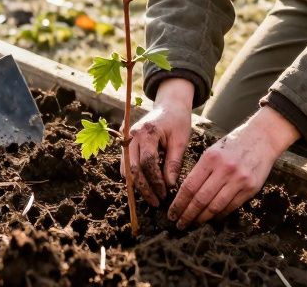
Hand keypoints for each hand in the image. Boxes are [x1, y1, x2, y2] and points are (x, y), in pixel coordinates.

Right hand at [124, 78, 193, 206]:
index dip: (156, 181)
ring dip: (137, 185)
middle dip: (144, 188)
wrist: (169, 105)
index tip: (165, 194)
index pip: (148, 162)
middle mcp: (132, 135)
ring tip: (151, 197)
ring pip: (126, 169)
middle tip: (156, 202)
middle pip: (133, 168)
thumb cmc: (178, 121)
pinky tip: (146, 186)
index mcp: (147, 132)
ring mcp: (126, 138)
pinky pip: (126, 164)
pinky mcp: (125, 143)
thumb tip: (170, 185)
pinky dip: (134, 177)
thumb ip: (174, 162)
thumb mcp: (180, 140)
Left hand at [168, 107, 298, 228]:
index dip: (179, 203)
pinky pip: (231, 206)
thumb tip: (186, 194)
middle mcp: (225, 170)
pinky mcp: (251, 188)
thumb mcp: (213, 150)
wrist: (263, 138)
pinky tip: (212, 217)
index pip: (189, 186)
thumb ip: (201, 170)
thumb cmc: (234, 143)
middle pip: (200, 199)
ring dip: (202, 218)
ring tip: (194, 223)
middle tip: (179, 224)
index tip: (172, 213)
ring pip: (215, 206)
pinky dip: (219, 214)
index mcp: (211, 158)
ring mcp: (239, 180)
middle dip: (187, 215)